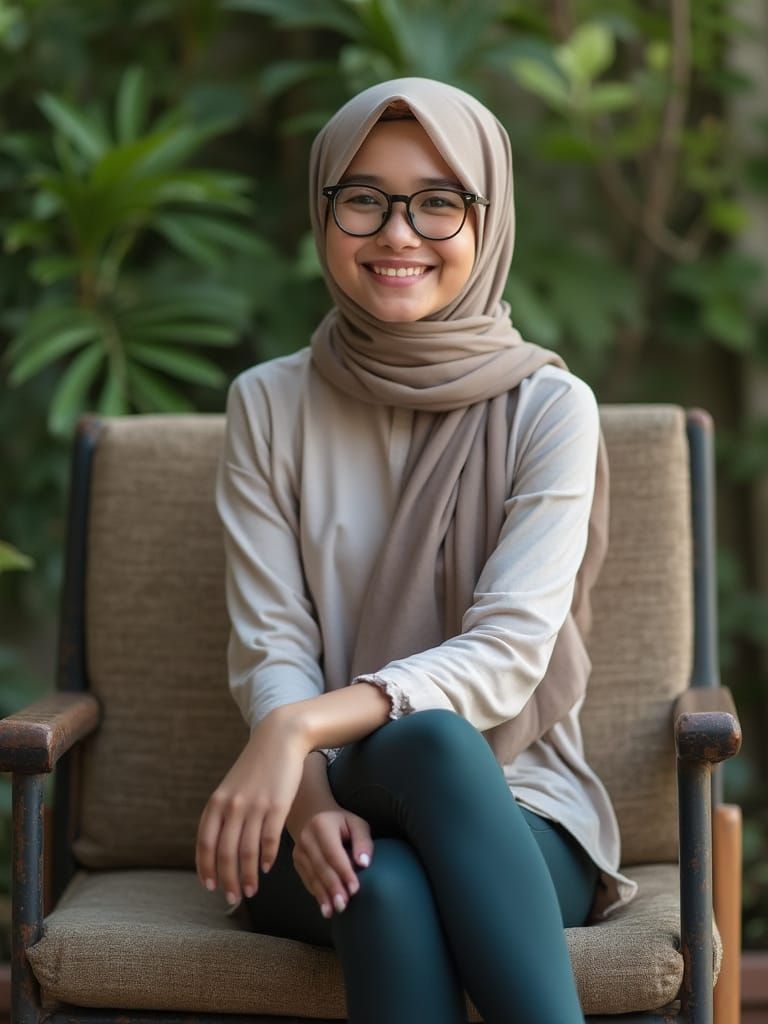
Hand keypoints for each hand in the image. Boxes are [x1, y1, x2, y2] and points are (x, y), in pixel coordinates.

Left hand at [195, 707, 309, 904]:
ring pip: (247, 852)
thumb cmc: (256, 766)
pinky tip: (267, 867)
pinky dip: (267, 858)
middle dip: (228, 880)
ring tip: (251, 890)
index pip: (206, 844)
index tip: (210, 887)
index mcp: (217, 803)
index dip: (206, 869)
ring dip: (248, 875)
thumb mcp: (232, 787)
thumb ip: (223, 813)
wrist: (281, 738)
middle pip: (225, 853)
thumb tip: (218, 846)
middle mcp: (232, 806)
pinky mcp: (277, 806)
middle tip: (233, 898)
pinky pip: (269, 840)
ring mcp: (255, 806)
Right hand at [291, 808, 373, 918]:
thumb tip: (364, 863)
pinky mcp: (296, 862)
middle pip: (321, 867)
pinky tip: (324, 907)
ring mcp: (298, 851)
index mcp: (321, 825)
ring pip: (312, 876)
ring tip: (333, 911)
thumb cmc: (341, 823)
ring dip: (323, 895)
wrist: (313, 816)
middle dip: (332, 887)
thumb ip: (363, 841)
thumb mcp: (356, 824)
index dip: (344, 871)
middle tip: (343, 905)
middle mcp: (306, 838)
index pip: (333, 852)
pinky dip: (317, 894)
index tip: (354, 889)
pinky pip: (307, 880)